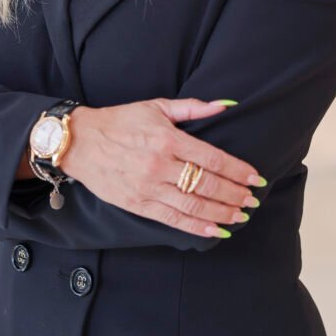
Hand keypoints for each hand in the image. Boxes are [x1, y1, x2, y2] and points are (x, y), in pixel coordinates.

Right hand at [59, 99, 265, 238]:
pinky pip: (173, 220)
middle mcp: (159, 165)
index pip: (211, 158)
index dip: (236, 170)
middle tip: (252, 200)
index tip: (254, 177)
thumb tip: (225, 104)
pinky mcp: (138, 204)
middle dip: (234, 194)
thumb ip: (192, 107)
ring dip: (221, 213)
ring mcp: (148, 187)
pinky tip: (216, 230)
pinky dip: (196, 227)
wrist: (80, 142)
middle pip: (206, 184)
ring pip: (193, 206)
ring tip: (240, 216)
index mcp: (167, 139)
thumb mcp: (155, 107)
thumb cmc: (120, 121)